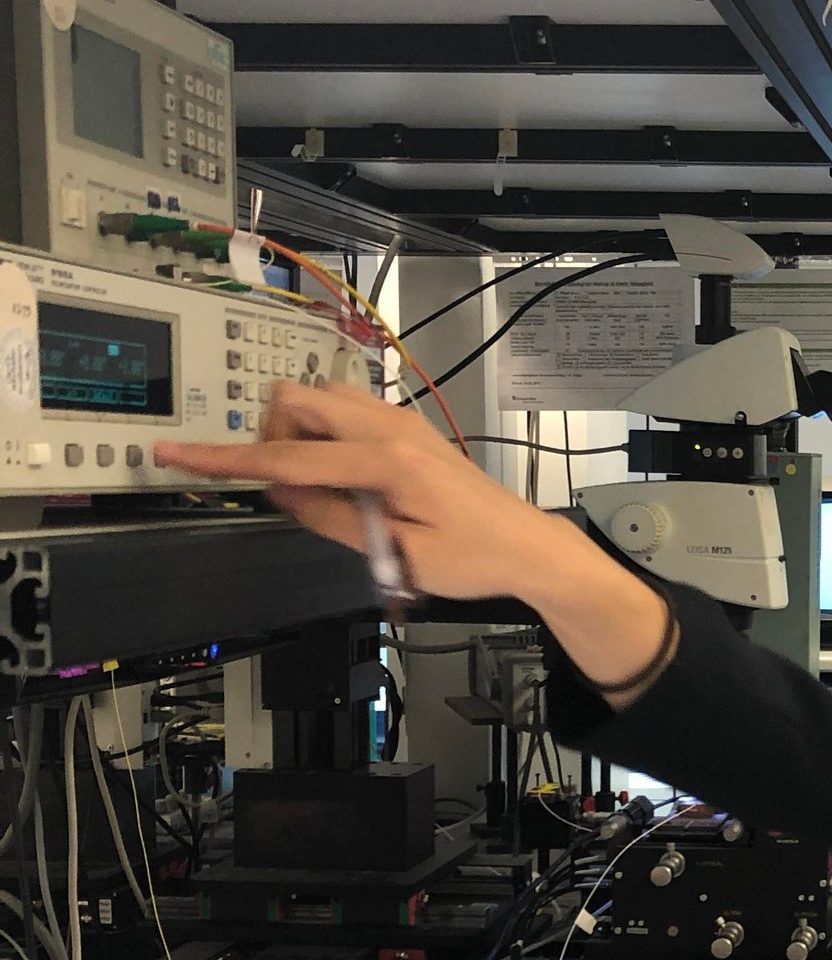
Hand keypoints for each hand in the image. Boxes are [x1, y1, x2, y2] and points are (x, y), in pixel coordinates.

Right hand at [153, 382, 667, 691]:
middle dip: (272, 439)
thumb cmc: (473, 559)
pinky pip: (342, 413)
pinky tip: (343, 481)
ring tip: (324, 491)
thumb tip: (280, 493)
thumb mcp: (396, 556)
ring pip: (316, 401)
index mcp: (387, 461)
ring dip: (299, 438)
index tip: (178, 454)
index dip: (226, 461)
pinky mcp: (403, 427)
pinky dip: (323, 437)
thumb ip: (331, 519)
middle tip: (291, 490)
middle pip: (295, 401)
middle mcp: (391, 428)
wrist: (525, 545)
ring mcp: (398, 421)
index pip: (286, 458)